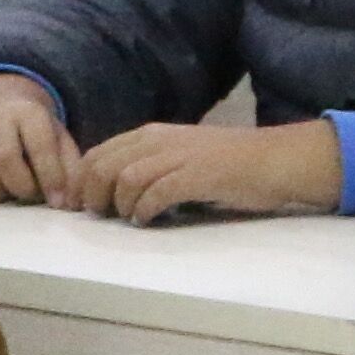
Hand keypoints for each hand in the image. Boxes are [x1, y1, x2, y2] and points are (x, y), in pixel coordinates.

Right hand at [0, 73, 80, 207]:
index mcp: (27, 113)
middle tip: (30, 196)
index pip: (39, 145)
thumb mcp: (60, 143)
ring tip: (9, 194)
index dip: (50, 176)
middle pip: (3, 157)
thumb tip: (69, 204)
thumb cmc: (36, 136)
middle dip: (21, 186)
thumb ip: (71, 170)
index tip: (58, 201)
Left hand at [74, 119, 345, 225]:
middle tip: (99, 215)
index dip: (81, 180)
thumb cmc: (229, 163)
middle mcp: (160, 141)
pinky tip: (149, 220)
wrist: (276, 160)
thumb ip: (150, 165)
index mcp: (153, 135)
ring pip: (126, 177)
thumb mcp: (181, 155)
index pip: (99, 152)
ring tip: (127, 218)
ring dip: (119, 203)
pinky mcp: (198, 176)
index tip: (79, 205)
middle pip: (105, 165)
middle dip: (92, 193)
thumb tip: (114, 190)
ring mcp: (179, 156)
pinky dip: (146, 209)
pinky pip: (157, 193)